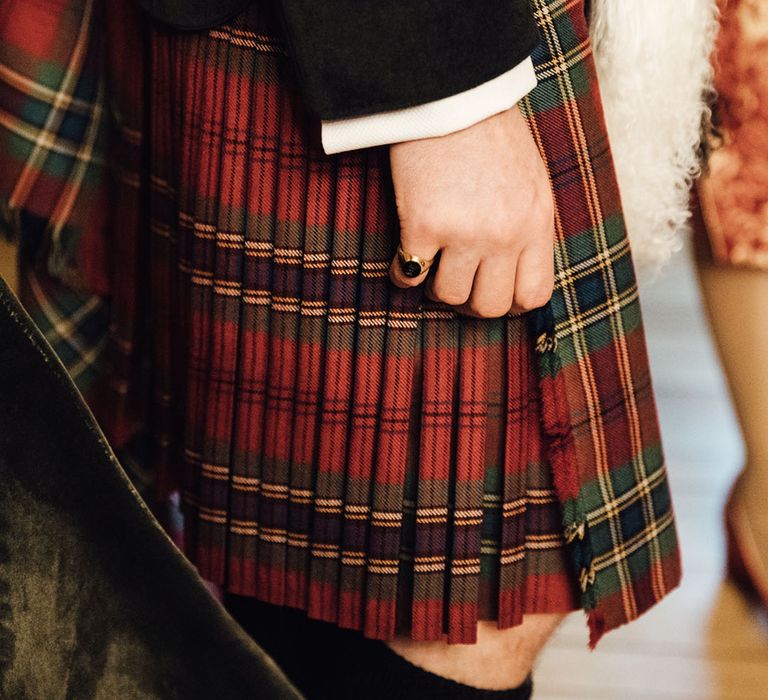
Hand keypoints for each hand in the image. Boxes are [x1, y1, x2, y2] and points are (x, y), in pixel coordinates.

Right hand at [388, 105, 554, 317]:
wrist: (452, 95)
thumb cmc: (491, 135)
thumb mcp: (531, 182)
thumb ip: (529, 228)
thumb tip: (514, 272)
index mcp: (536, 223)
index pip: (534, 294)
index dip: (510, 304)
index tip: (490, 293)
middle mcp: (505, 234)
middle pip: (491, 306)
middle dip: (471, 303)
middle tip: (457, 284)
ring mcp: (465, 233)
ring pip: (449, 296)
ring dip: (436, 286)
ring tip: (432, 263)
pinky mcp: (423, 225)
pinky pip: (408, 275)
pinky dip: (402, 272)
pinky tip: (405, 254)